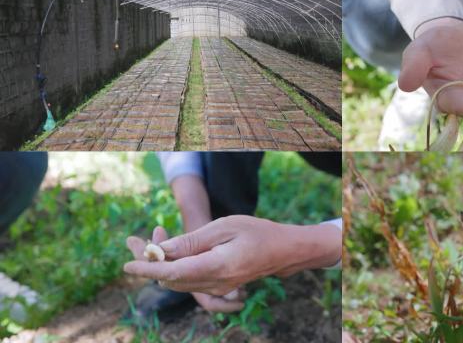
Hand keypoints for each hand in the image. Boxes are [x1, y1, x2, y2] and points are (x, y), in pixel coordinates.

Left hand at [125, 226, 246, 312]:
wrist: (282, 250)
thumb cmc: (256, 232)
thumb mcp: (224, 227)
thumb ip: (193, 241)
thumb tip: (163, 250)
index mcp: (216, 267)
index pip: (172, 272)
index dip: (147, 268)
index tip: (127, 265)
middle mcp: (214, 283)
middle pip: (170, 279)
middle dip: (148, 263)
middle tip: (134, 240)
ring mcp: (217, 288)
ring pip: (177, 282)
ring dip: (160, 265)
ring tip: (152, 239)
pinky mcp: (218, 287)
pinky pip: (188, 281)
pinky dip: (174, 268)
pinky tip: (172, 251)